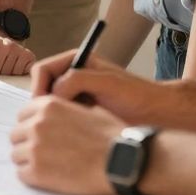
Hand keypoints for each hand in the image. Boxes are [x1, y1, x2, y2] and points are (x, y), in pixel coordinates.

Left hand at [10, 95, 122, 194]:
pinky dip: (32, 176)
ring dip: (28, 160)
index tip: (39, 134)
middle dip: (27, 143)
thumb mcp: (88, 110)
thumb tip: (55, 115)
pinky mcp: (36, 172)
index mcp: (48, 106)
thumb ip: (64, 109)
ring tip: (48, 166)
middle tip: (44, 153)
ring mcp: (34, 148)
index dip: (31, 125)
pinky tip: (48, 177)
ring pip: (16, 154)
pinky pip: (22, 173)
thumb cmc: (111, 137)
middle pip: (16, 134)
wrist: (121, 162)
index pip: (22, 114)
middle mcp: (37, 124)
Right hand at [30, 50, 161, 123]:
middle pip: (42, 87)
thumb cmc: (137, 95)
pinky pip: (61, 117)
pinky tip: (75, 132)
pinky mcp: (80, 112)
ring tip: (67, 127)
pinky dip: (62, 125)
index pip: (42, 70)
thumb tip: (54, 93)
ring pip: (49, 105)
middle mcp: (72, 76)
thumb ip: (78, 80)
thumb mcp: (107, 82)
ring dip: (53, 116)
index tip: (43, 107)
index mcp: (75, 61)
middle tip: (52, 121)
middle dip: (44, 104)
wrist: (156, 113)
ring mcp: (76, 94)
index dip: (39, 88)